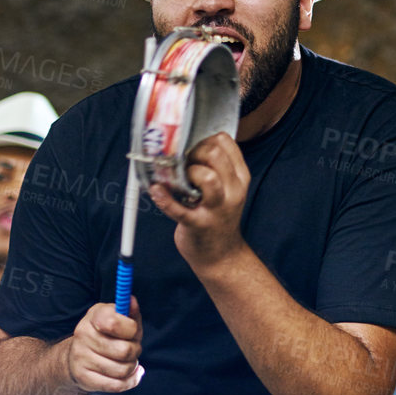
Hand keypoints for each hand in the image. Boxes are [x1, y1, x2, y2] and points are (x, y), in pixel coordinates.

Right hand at [67, 299, 142, 391]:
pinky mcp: (84, 378)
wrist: (77, 356)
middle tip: (132, 348)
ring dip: (132, 366)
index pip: (114, 323)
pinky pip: (116, 385)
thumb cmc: (106, 333)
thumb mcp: (117, 317)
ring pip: (123, 370)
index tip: (132, 330)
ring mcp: (81, 358)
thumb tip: (133, 302)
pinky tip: (132, 374)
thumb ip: (129, 311)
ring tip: (128, 361)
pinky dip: (130, 381)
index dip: (131, 329)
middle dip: (135, 350)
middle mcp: (83, 336)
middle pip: (124, 350)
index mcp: (93, 316)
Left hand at [148, 133, 250, 274]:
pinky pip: (178, 209)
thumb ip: (218, 167)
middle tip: (185, 164)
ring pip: (207, 177)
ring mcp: (216, 209)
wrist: (221, 255)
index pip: (225, 142)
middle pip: (215, 154)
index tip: (194, 149)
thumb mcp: (229, 189)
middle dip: (193, 151)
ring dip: (187, 171)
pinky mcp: (197, 225)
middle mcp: (232, 191)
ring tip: (180, 179)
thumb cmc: (219, 216)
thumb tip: (189, 143)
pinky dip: (164, 198)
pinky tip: (156, 190)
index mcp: (240, 178)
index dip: (204, 139)